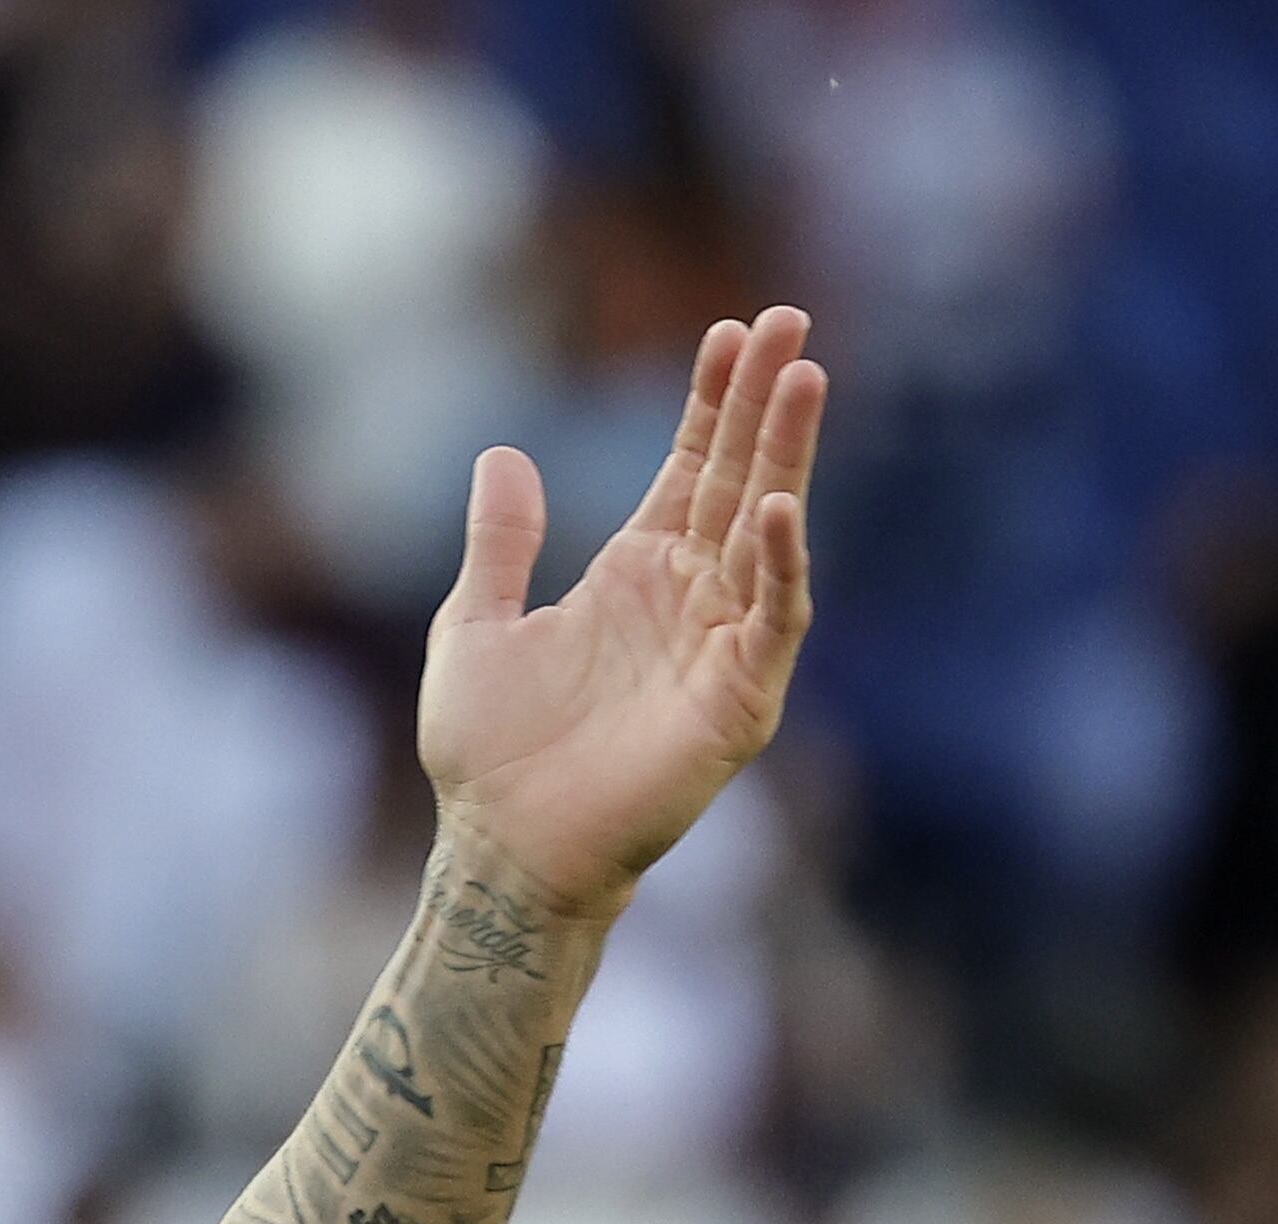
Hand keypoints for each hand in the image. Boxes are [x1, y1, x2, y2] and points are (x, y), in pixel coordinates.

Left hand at [420, 306, 827, 922]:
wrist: (499, 850)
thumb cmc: (488, 755)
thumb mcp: (475, 627)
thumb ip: (500, 544)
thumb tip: (504, 453)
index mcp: (635, 575)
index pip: (691, 469)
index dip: (711, 402)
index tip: (727, 330)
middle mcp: (689, 599)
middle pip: (740, 479)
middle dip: (765, 403)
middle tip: (789, 319)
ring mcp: (720, 646)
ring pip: (769, 533)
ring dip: (786, 457)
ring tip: (803, 375)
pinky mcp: (737, 702)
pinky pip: (770, 622)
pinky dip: (777, 568)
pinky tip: (775, 509)